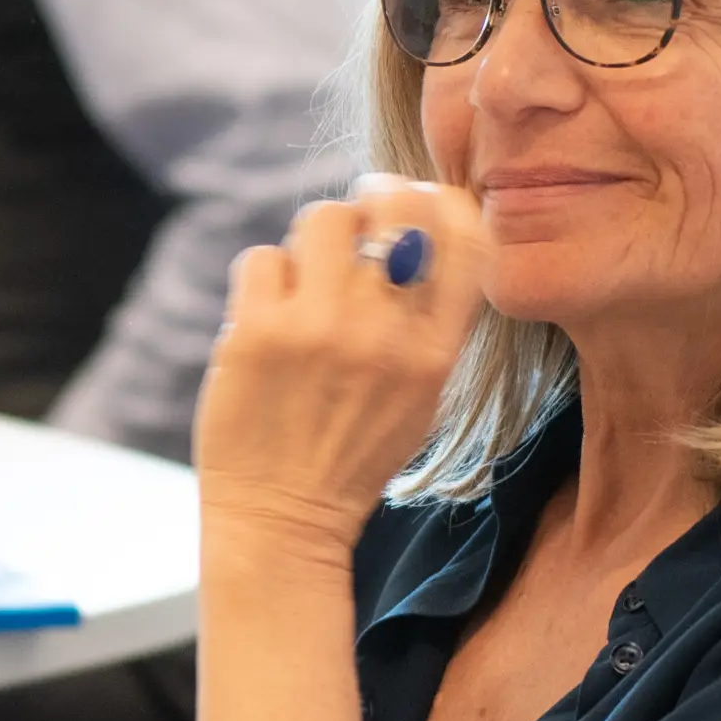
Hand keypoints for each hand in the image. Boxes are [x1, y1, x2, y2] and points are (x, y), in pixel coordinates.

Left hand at [193, 178, 489, 557]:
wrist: (283, 519)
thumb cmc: (353, 453)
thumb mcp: (422, 397)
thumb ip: (430, 321)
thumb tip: (419, 224)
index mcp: (435, 353)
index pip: (465, 237)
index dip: (441, 201)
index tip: (418, 204)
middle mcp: (384, 334)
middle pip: (393, 207)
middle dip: (372, 202)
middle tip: (354, 224)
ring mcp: (318, 330)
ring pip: (322, 217)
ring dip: (311, 239)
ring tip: (304, 278)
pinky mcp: (256, 333)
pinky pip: (261, 257)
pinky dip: (261, 281)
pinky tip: (265, 318)